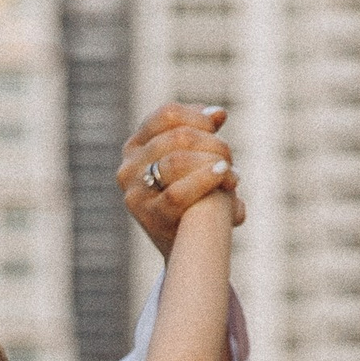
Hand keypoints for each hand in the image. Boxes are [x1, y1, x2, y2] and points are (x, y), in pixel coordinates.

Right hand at [120, 105, 242, 254]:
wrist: (185, 246)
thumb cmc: (193, 197)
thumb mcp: (193, 161)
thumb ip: (203, 134)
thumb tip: (219, 114)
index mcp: (136, 146)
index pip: (167, 115)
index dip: (197, 117)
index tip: (217, 127)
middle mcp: (129, 166)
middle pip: (177, 137)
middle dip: (212, 143)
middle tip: (229, 157)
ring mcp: (136, 192)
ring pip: (177, 160)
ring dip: (212, 161)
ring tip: (231, 173)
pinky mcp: (149, 216)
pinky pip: (178, 192)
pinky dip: (206, 181)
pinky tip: (225, 177)